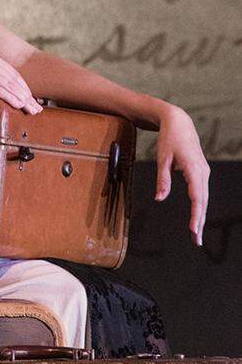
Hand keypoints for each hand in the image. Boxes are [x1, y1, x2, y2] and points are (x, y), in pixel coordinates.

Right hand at [0, 49, 41, 113]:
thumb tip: (6, 88)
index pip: (12, 72)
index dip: (24, 87)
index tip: (32, 99)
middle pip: (13, 78)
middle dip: (27, 95)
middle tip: (37, 107)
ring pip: (9, 84)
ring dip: (23, 99)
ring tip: (32, 110)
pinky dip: (11, 98)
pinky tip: (19, 105)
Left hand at [154, 104, 209, 245]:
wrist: (179, 123)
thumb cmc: (169, 140)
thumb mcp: (162, 159)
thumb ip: (162, 180)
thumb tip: (159, 199)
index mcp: (194, 170)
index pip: (197, 198)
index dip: (195, 215)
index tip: (192, 230)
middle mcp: (203, 173)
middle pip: (203, 201)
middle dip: (199, 221)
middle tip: (196, 240)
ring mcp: (204, 172)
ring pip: (204, 198)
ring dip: (200, 215)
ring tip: (196, 233)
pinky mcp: (201, 172)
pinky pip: (202, 192)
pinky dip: (200, 205)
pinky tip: (196, 216)